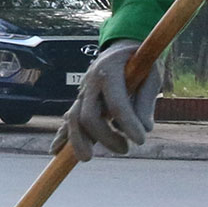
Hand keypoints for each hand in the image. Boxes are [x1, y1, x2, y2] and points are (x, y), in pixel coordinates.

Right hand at [54, 41, 160, 160]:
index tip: (141, 140)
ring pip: (73, 119)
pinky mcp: (80, 101)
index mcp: (110, 71)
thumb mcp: (151, 76)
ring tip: (87, 157)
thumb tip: (145, 129)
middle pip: (88, 115)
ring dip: (79, 141)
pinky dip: (62, 135)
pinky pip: (68, 120)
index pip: (116, 103)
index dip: (128, 124)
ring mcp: (83, 92)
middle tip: (125, 149)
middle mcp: (91, 82)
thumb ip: (147, 102)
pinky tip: (56, 151)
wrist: (121, 49)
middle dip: (105, 137)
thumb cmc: (139, 62)